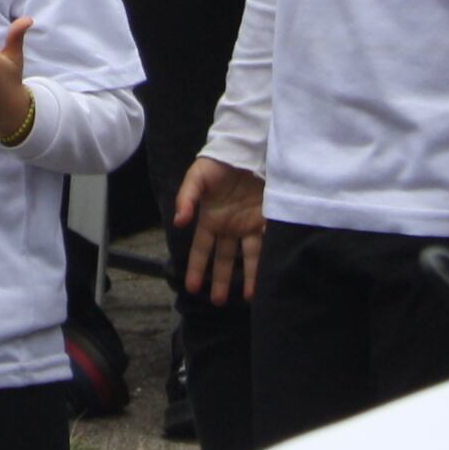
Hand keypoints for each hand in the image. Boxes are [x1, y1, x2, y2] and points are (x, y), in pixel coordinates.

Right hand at [172, 157, 264, 303]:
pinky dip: (268, 258)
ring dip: (248, 276)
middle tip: (218, 302)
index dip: (196, 269)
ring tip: (248, 297)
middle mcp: (229, 227)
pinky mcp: (266, 219)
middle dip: (220, 281)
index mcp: (210, 220)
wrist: (244, 147)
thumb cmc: (216, 163)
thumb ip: (186, 199)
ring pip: (248, 257)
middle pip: (224, 259)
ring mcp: (248, 225)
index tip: (192, 289)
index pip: (201, 250)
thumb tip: (178, 222)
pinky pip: (267, 242)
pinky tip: (270, 274)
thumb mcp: (196, 178)